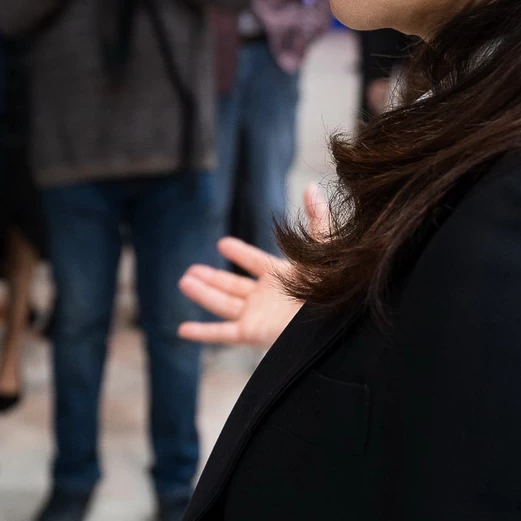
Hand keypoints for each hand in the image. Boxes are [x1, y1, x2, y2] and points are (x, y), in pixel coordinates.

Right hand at [177, 183, 331, 349]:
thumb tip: (312, 187)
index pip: (256, 263)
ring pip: (222, 304)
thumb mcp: (323, 249)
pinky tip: (182, 330)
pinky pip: (222, 333)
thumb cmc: (335, 287)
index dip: (241, 253)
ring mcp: (258, 316)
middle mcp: (267, 298)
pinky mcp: (252, 333)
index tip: (223, 244)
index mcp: (282, 277)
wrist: (338, 319)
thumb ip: (317, 219)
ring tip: (184, 282)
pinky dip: (201, 333)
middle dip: (211, 278)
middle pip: (232, 286)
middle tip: (191, 271)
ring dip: (203, 294)